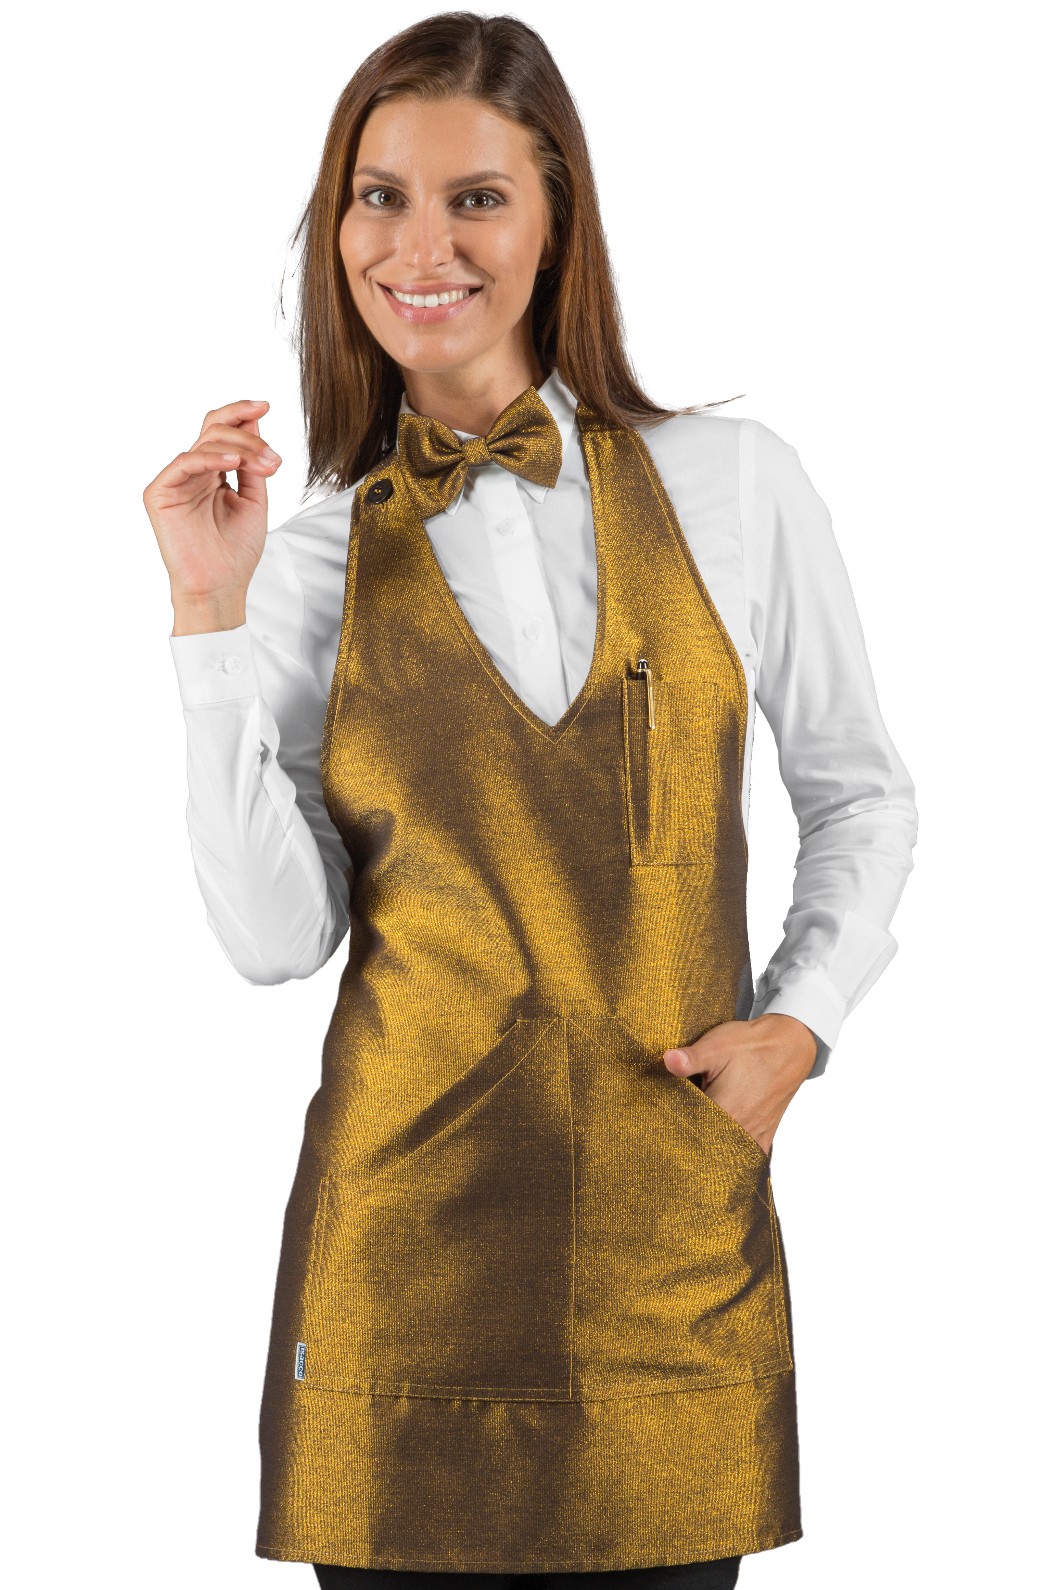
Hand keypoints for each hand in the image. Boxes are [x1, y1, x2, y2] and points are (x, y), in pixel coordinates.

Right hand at [142, 398, 280, 632]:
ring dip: (240, 448)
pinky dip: (211, 458)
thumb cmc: (236, 552)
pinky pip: (185, 462)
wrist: (221, 587)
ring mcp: (174, 481)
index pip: (221, 430)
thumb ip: (252, 464)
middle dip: (249, 437)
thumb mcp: (254, 501)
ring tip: (265, 466)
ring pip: (204, 443)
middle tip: (273, 459)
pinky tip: (235, 462)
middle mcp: (192, 473)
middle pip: (215, 430)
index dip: (240, 413)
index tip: (265, 405)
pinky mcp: (159, 493)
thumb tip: (254, 422)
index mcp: (212, 473)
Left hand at [662, 1013, 817, 1157]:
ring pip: (723, 1157)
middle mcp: (741, 1130)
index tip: (656, 1129)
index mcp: (725, 1111)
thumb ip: (691, 1057)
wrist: (789, 1046)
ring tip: (688, 1145)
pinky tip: (715, 1151)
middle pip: (705, 1150)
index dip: (669, 1133)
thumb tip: (667, 1060)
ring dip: (707, 1152)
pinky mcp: (764, 1137)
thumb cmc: (751, 1045)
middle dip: (686, 1146)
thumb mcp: (716, 1045)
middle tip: (667, 1139)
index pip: (687, 1134)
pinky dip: (728, 1156)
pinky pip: (743, 1157)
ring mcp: (754, 1136)